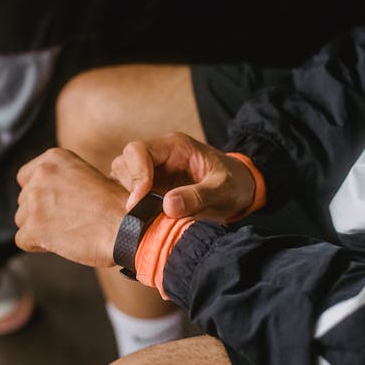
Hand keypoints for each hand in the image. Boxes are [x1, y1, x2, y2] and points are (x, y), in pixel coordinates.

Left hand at [14, 148, 127, 267]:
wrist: (126, 227)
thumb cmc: (114, 207)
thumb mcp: (87, 176)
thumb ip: (60, 179)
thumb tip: (39, 195)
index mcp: (54, 158)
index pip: (25, 177)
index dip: (41, 194)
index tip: (59, 203)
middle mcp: (42, 174)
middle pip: (24, 200)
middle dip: (40, 213)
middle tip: (69, 220)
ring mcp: (36, 200)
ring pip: (22, 220)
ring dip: (40, 229)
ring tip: (68, 230)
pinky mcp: (34, 226)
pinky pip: (23, 240)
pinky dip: (39, 246)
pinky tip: (62, 242)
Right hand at [110, 133, 254, 220]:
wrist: (242, 191)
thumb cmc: (235, 184)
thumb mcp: (223, 189)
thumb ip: (198, 196)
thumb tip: (167, 206)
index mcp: (175, 147)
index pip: (138, 150)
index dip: (135, 174)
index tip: (140, 199)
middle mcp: (160, 156)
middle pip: (125, 162)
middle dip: (129, 187)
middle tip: (144, 210)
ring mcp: (154, 171)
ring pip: (123, 176)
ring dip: (129, 196)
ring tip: (147, 214)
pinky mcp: (153, 187)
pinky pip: (130, 192)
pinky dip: (133, 205)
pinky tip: (146, 217)